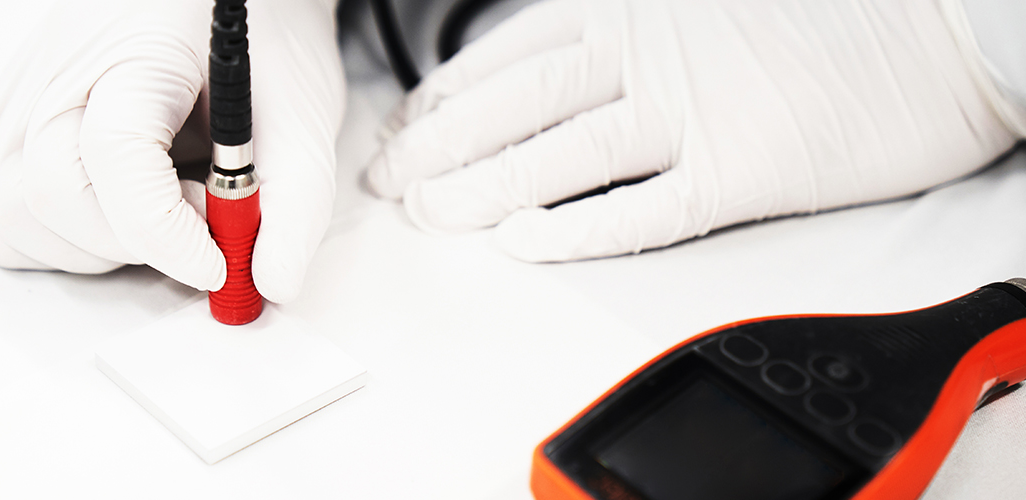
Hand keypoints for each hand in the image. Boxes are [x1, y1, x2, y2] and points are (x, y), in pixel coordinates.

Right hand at [0, 0, 343, 301]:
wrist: (224, 0)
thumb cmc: (257, 42)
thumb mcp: (301, 118)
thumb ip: (296, 203)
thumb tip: (272, 282)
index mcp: (133, 55)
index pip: (116, 157)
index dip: (166, 231)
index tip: (218, 263)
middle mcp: (57, 73)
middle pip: (48, 195)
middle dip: (132, 242)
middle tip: (197, 222)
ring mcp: (18, 98)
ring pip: (3, 215)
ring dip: (88, 249)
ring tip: (155, 214)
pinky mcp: (3, 123)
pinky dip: (42, 239)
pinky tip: (105, 219)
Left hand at [366, 0, 1020, 261]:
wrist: (942, 34)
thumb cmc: (831, 18)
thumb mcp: (703, 0)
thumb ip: (627, 25)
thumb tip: (561, 55)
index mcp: (637, 10)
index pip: (512, 55)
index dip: (448, 95)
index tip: (408, 127)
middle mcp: (653, 55)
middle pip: (517, 107)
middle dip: (440, 146)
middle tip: (389, 182)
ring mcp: (695, 113)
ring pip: (561, 158)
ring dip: (485, 188)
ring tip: (431, 215)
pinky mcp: (742, 172)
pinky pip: (644, 211)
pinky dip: (579, 228)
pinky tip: (526, 243)